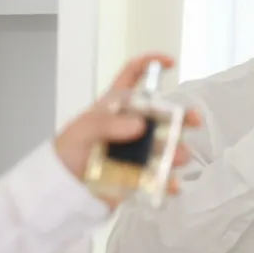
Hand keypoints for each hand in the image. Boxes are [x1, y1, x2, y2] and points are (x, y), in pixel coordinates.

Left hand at [53, 53, 200, 207]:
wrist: (58, 190)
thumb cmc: (65, 152)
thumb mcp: (82, 131)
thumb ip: (108, 125)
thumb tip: (140, 125)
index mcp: (115, 106)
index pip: (132, 75)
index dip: (149, 63)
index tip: (169, 62)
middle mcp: (130, 127)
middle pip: (161, 115)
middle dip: (182, 115)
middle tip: (194, 120)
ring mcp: (136, 152)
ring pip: (165, 148)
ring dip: (177, 150)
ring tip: (178, 157)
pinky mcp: (137, 177)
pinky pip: (159, 178)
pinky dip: (168, 182)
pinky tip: (170, 184)